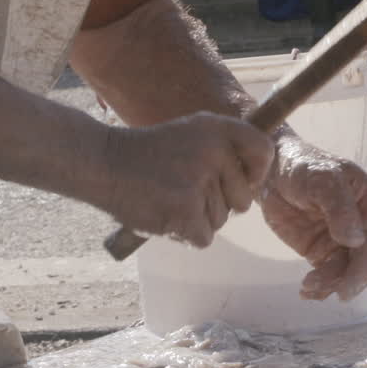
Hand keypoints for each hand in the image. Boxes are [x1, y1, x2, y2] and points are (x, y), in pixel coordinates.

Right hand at [99, 112, 274, 247]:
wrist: (102, 164)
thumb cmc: (145, 154)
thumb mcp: (189, 134)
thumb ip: (222, 149)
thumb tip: (255, 180)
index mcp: (217, 129)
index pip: (264, 152)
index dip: (256, 173)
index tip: (240, 181)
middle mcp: (214, 151)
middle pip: (243, 200)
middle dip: (218, 205)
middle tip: (183, 192)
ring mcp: (200, 182)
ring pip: (220, 221)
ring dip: (196, 221)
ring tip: (167, 200)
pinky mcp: (186, 211)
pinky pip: (204, 238)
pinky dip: (184, 236)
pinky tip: (164, 216)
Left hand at [260, 136, 366, 300]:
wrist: (268, 173)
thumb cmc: (303, 166)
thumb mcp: (323, 179)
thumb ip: (339, 208)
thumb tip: (356, 241)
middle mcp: (361, 225)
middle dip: (357, 277)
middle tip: (341, 293)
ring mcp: (340, 241)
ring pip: (348, 271)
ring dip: (334, 284)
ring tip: (310, 286)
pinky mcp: (319, 252)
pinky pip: (327, 275)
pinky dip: (320, 287)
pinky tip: (306, 291)